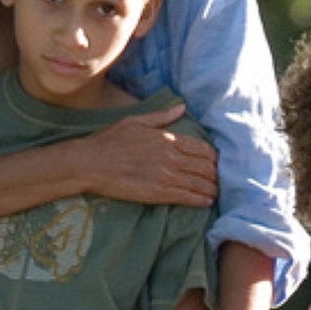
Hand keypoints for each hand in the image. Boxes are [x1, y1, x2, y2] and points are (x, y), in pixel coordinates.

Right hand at [75, 104, 216, 206]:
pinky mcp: (158, 193)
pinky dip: (200, 200)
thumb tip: (182, 107)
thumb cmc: (109, 140)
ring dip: (212, 188)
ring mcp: (166, 176)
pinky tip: (207, 202)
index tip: (216, 163)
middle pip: (205, 167)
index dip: (213, 157)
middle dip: (215, 174)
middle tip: (220, 179)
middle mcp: (171, 157)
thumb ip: (162, 116)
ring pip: (199, 183)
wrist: (90, 163)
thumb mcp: (136, 121)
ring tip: (217, 192)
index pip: (202, 149)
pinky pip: (187, 197)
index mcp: (167, 138)